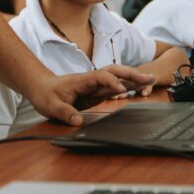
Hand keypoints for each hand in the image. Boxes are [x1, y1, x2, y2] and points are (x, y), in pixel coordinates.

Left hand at [28, 67, 155, 124]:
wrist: (41, 87)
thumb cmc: (45, 94)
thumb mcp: (51, 106)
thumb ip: (65, 113)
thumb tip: (78, 121)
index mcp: (82, 80)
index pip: (101, 77)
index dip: (113, 82)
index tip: (122, 89)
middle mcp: (91, 80)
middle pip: (115, 72)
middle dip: (132, 73)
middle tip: (150, 77)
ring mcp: (95, 85)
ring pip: (118, 77)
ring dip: (134, 77)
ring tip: (151, 79)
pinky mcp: (96, 91)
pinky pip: (115, 86)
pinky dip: (128, 85)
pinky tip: (138, 88)